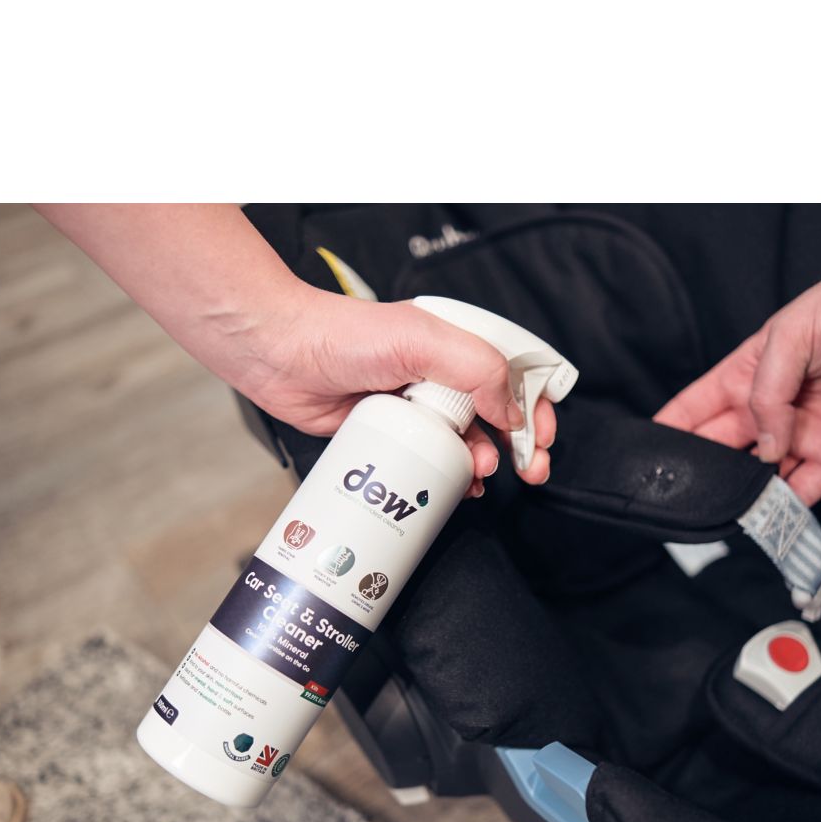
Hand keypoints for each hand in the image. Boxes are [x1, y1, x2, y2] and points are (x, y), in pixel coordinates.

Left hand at [246, 290, 556, 496]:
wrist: (279, 356)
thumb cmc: (340, 335)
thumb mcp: (422, 340)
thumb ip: (476, 369)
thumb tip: (510, 411)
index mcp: (455, 341)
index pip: (514, 372)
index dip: (536, 405)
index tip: (541, 437)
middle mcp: (440, 372)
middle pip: (499, 411)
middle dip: (521, 443)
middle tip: (530, 469)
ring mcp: (416, 405)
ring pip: (468, 440)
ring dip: (486, 462)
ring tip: (484, 474)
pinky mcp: (390, 432)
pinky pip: (430, 460)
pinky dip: (450, 477)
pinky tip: (457, 486)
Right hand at [655, 215, 820, 503]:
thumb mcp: (791, 332)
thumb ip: (766, 392)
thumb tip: (764, 448)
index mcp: (745, 372)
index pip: (693, 409)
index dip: (667, 431)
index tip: (644, 459)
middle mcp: (768, 408)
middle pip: (719, 450)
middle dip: (697, 473)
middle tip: (677, 497)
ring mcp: (801, 433)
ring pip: (758, 477)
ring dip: (740, 497)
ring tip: (718, 515)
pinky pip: (806, 489)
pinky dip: (788, 509)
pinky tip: (768, 520)